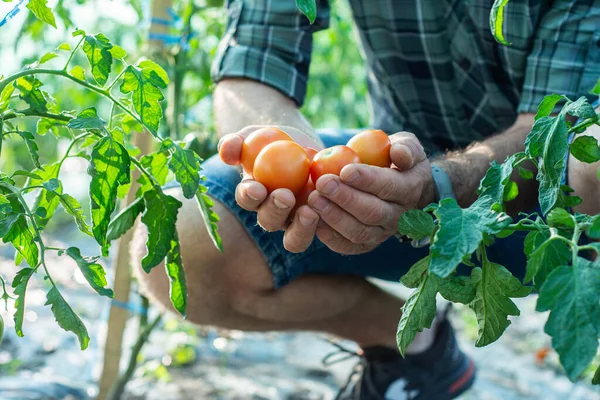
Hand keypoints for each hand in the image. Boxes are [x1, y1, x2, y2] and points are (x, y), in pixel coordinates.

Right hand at [218, 125, 322, 252]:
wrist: (302, 144)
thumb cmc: (271, 140)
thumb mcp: (254, 135)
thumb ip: (236, 143)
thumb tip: (226, 150)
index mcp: (253, 195)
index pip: (247, 200)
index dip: (249, 196)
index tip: (257, 187)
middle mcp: (273, 213)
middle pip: (269, 222)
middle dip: (275, 211)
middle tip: (286, 196)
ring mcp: (297, 220)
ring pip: (295, 238)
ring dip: (301, 228)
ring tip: (310, 212)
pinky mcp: (321, 220)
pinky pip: (324, 228)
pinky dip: (328, 220)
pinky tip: (334, 205)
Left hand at [308, 132, 433, 254]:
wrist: (401, 187)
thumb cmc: (396, 160)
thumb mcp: (407, 146)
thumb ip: (406, 147)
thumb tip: (399, 153)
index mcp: (409, 189)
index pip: (390, 186)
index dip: (368, 180)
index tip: (345, 170)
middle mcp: (398, 216)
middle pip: (372, 212)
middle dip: (346, 198)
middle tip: (323, 183)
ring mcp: (382, 233)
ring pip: (359, 232)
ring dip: (334, 217)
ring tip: (313, 199)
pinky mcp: (366, 244)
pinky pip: (348, 246)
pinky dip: (330, 237)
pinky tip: (313, 220)